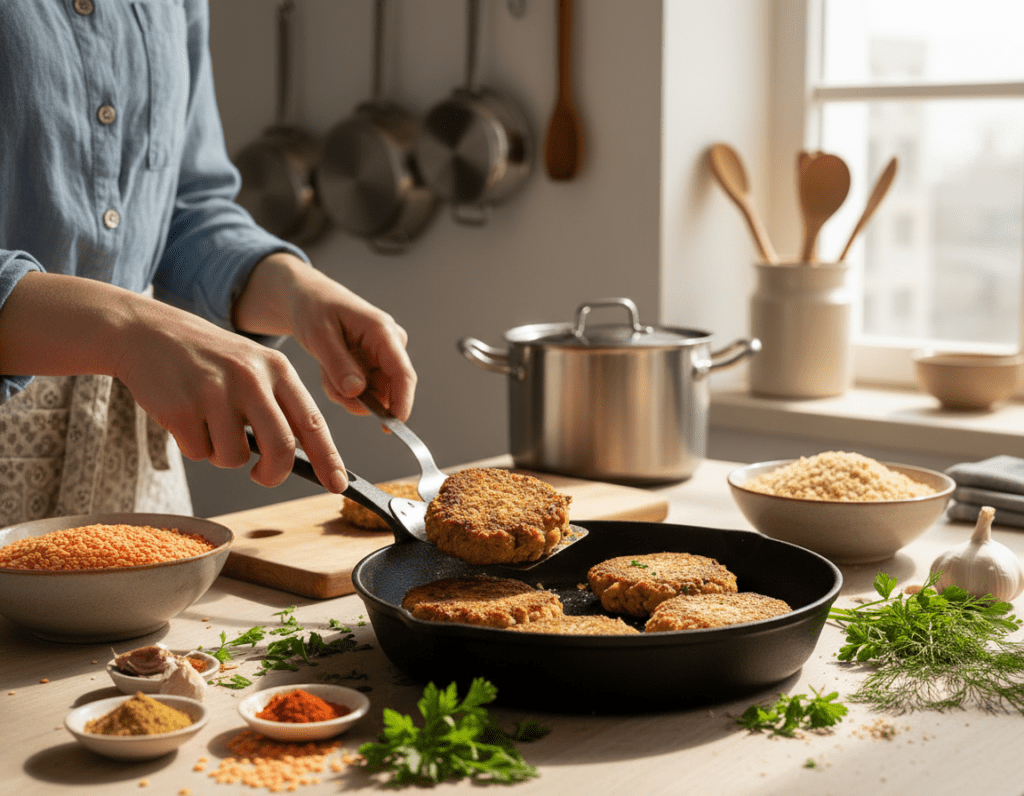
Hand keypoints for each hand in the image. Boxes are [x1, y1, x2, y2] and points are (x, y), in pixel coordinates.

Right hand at [115, 297, 348, 492]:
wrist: (146, 332)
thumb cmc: (207, 359)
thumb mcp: (252, 366)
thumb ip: (278, 403)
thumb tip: (305, 454)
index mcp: (276, 369)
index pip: (312, 422)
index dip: (329, 458)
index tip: (338, 484)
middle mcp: (251, 379)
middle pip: (281, 448)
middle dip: (274, 474)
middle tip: (262, 476)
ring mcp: (216, 394)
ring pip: (235, 457)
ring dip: (222, 454)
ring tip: (208, 423)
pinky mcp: (182, 410)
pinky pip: (199, 453)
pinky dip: (193, 445)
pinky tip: (185, 416)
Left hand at [233, 253, 417, 421]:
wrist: (308, 298)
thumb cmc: (314, 308)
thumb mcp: (319, 336)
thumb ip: (338, 364)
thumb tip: (357, 391)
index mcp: (382, 331)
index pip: (403, 374)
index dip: (402, 403)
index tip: (392, 426)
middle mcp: (390, 343)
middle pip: (387, 388)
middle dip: (358, 397)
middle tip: (330, 385)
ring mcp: (384, 353)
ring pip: (374, 392)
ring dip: (347, 393)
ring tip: (327, 371)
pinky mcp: (376, 362)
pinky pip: (366, 389)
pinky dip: (345, 387)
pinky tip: (332, 370)